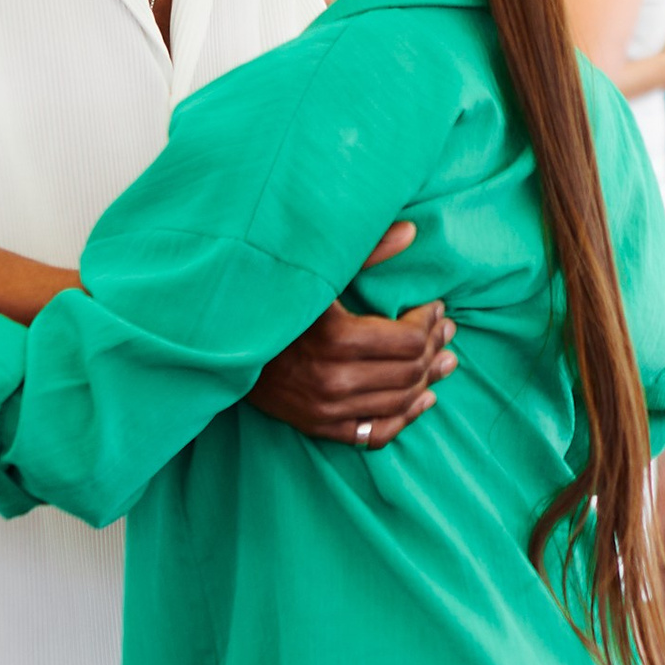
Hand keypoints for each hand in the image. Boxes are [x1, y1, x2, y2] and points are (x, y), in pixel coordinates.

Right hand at [246, 221, 453, 450]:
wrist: (218, 345)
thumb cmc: (270, 300)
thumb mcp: (315, 271)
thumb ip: (365, 252)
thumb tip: (411, 232)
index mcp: (336, 338)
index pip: (409, 340)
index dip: (430, 323)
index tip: (435, 308)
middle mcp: (333, 379)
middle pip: (410, 371)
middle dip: (435, 348)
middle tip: (446, 332)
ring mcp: (326, 408)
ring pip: (400, 402)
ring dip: (429, 381)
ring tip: (446, 362)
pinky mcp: (318, 427)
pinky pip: (376, 433)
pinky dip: (405, 417)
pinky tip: (423, 400)